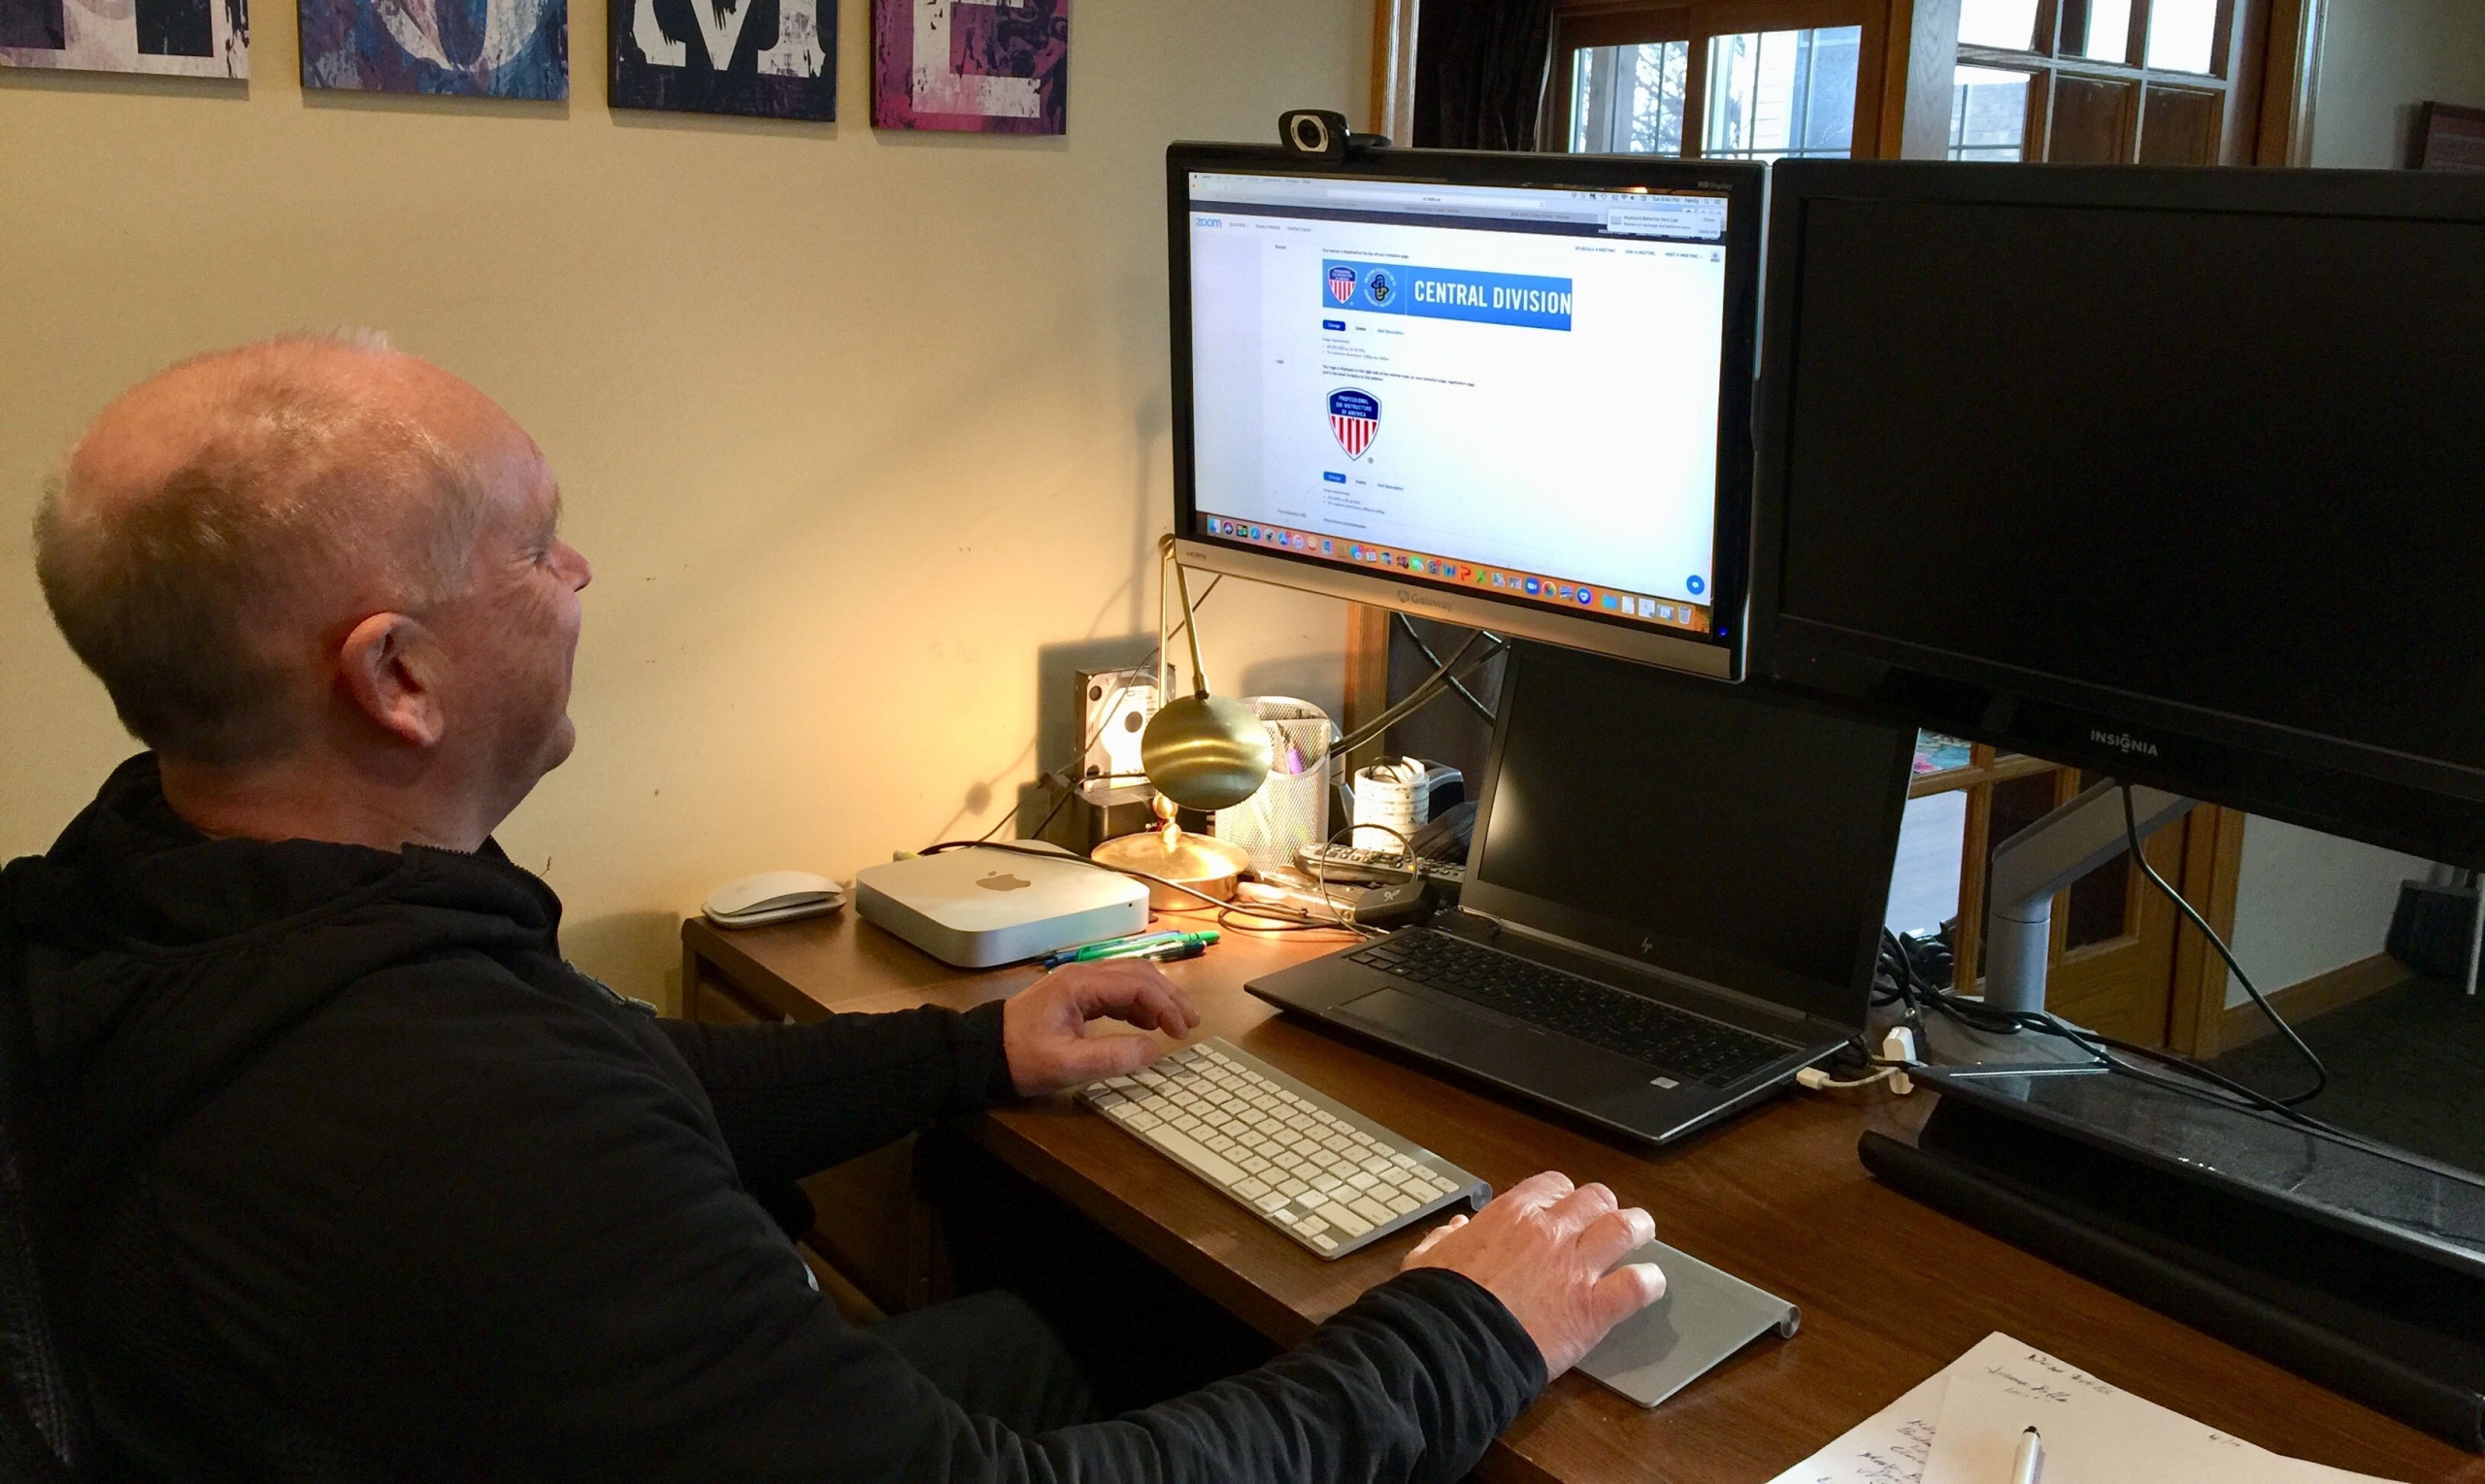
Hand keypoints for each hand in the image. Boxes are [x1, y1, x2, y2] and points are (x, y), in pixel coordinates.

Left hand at [1002, 958, 1201, 1096]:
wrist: (982, 1053)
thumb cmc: (1021, 1058)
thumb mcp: (1067, 1065)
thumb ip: (1113, 1056)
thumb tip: (1155, 1049)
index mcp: (1080, 984)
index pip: (1137, 983)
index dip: (1166, 1005)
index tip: (1182, 1032)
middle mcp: (1082, 974)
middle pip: (1138, 973)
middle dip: (1169, 996)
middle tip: (1191, 1023)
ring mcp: (1078, 983)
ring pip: (1129, 979)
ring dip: (1156, 998)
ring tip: (1177, 1024)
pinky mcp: (1074, 996)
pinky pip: (1115, 992)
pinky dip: (1138, 1005)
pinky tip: (1147, 1024)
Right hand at [1401, 1171, 1664, 1378]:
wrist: (1451, 1345)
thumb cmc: (1436, 1303)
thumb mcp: (1426, 1259)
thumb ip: (1443, 1240)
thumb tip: (1454, 1230)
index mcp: (1510, 1215)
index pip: (1552, 1185)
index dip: (1562, 1196)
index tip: (1563, 1210)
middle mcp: (1550, 1231)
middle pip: (1596, 1199)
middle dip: (1604, 1208)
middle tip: (1605, 1222)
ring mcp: (1576, 1268)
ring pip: (1625, 1228)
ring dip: (1637, 1229)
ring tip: (1642, 1234)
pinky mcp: (1594, 1308)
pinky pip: (1638, 1285)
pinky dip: (1649, 1282)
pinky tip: (1649, 1285)